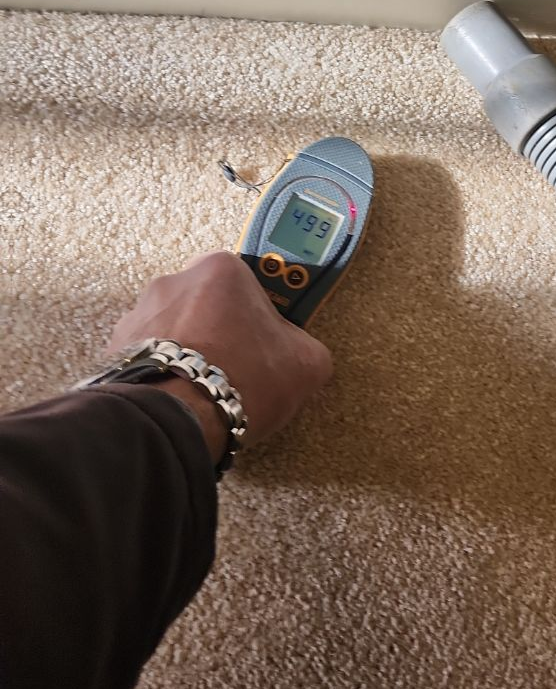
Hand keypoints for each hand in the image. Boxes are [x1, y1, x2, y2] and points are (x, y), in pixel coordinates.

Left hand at [105, 252, 332, 458]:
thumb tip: (301, 354)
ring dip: (186, 352)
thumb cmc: (242, 379)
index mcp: (221, 269)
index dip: (258, 317)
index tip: (264, 343)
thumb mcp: (305, 364)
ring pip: (173, 330)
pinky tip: (178, 399)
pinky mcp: (114, 348)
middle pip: (206, 305)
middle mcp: (174, 280)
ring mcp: (139, 313)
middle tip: (237, 369)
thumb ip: (308, 348)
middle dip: (219, 332)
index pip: (246, 284)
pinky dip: (160, 374)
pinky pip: (146, 358)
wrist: (177, 419)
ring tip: (204, 391)